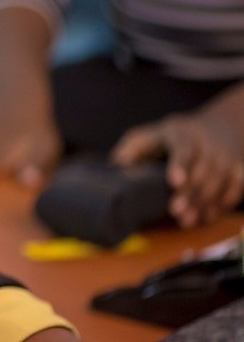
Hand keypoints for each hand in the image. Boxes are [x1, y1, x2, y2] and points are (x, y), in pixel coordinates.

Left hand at [111, 112, 243, 227]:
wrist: (220, 125)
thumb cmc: (171, 137)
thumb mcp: (147, 137)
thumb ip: (130, 152)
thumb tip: (114, 169)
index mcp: (180, 132)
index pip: (183, 147)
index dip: (179, 164)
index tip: (174, 182)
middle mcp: (206, 142)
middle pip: (202, 168)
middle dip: (190, 192)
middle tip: (175, 211)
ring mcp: (225, 154)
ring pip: (220, 179)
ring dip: (205, 202)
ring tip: (187, 220)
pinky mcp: (237, 167)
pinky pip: (236, 186)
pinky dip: (224, 203)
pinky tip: (208, 216)